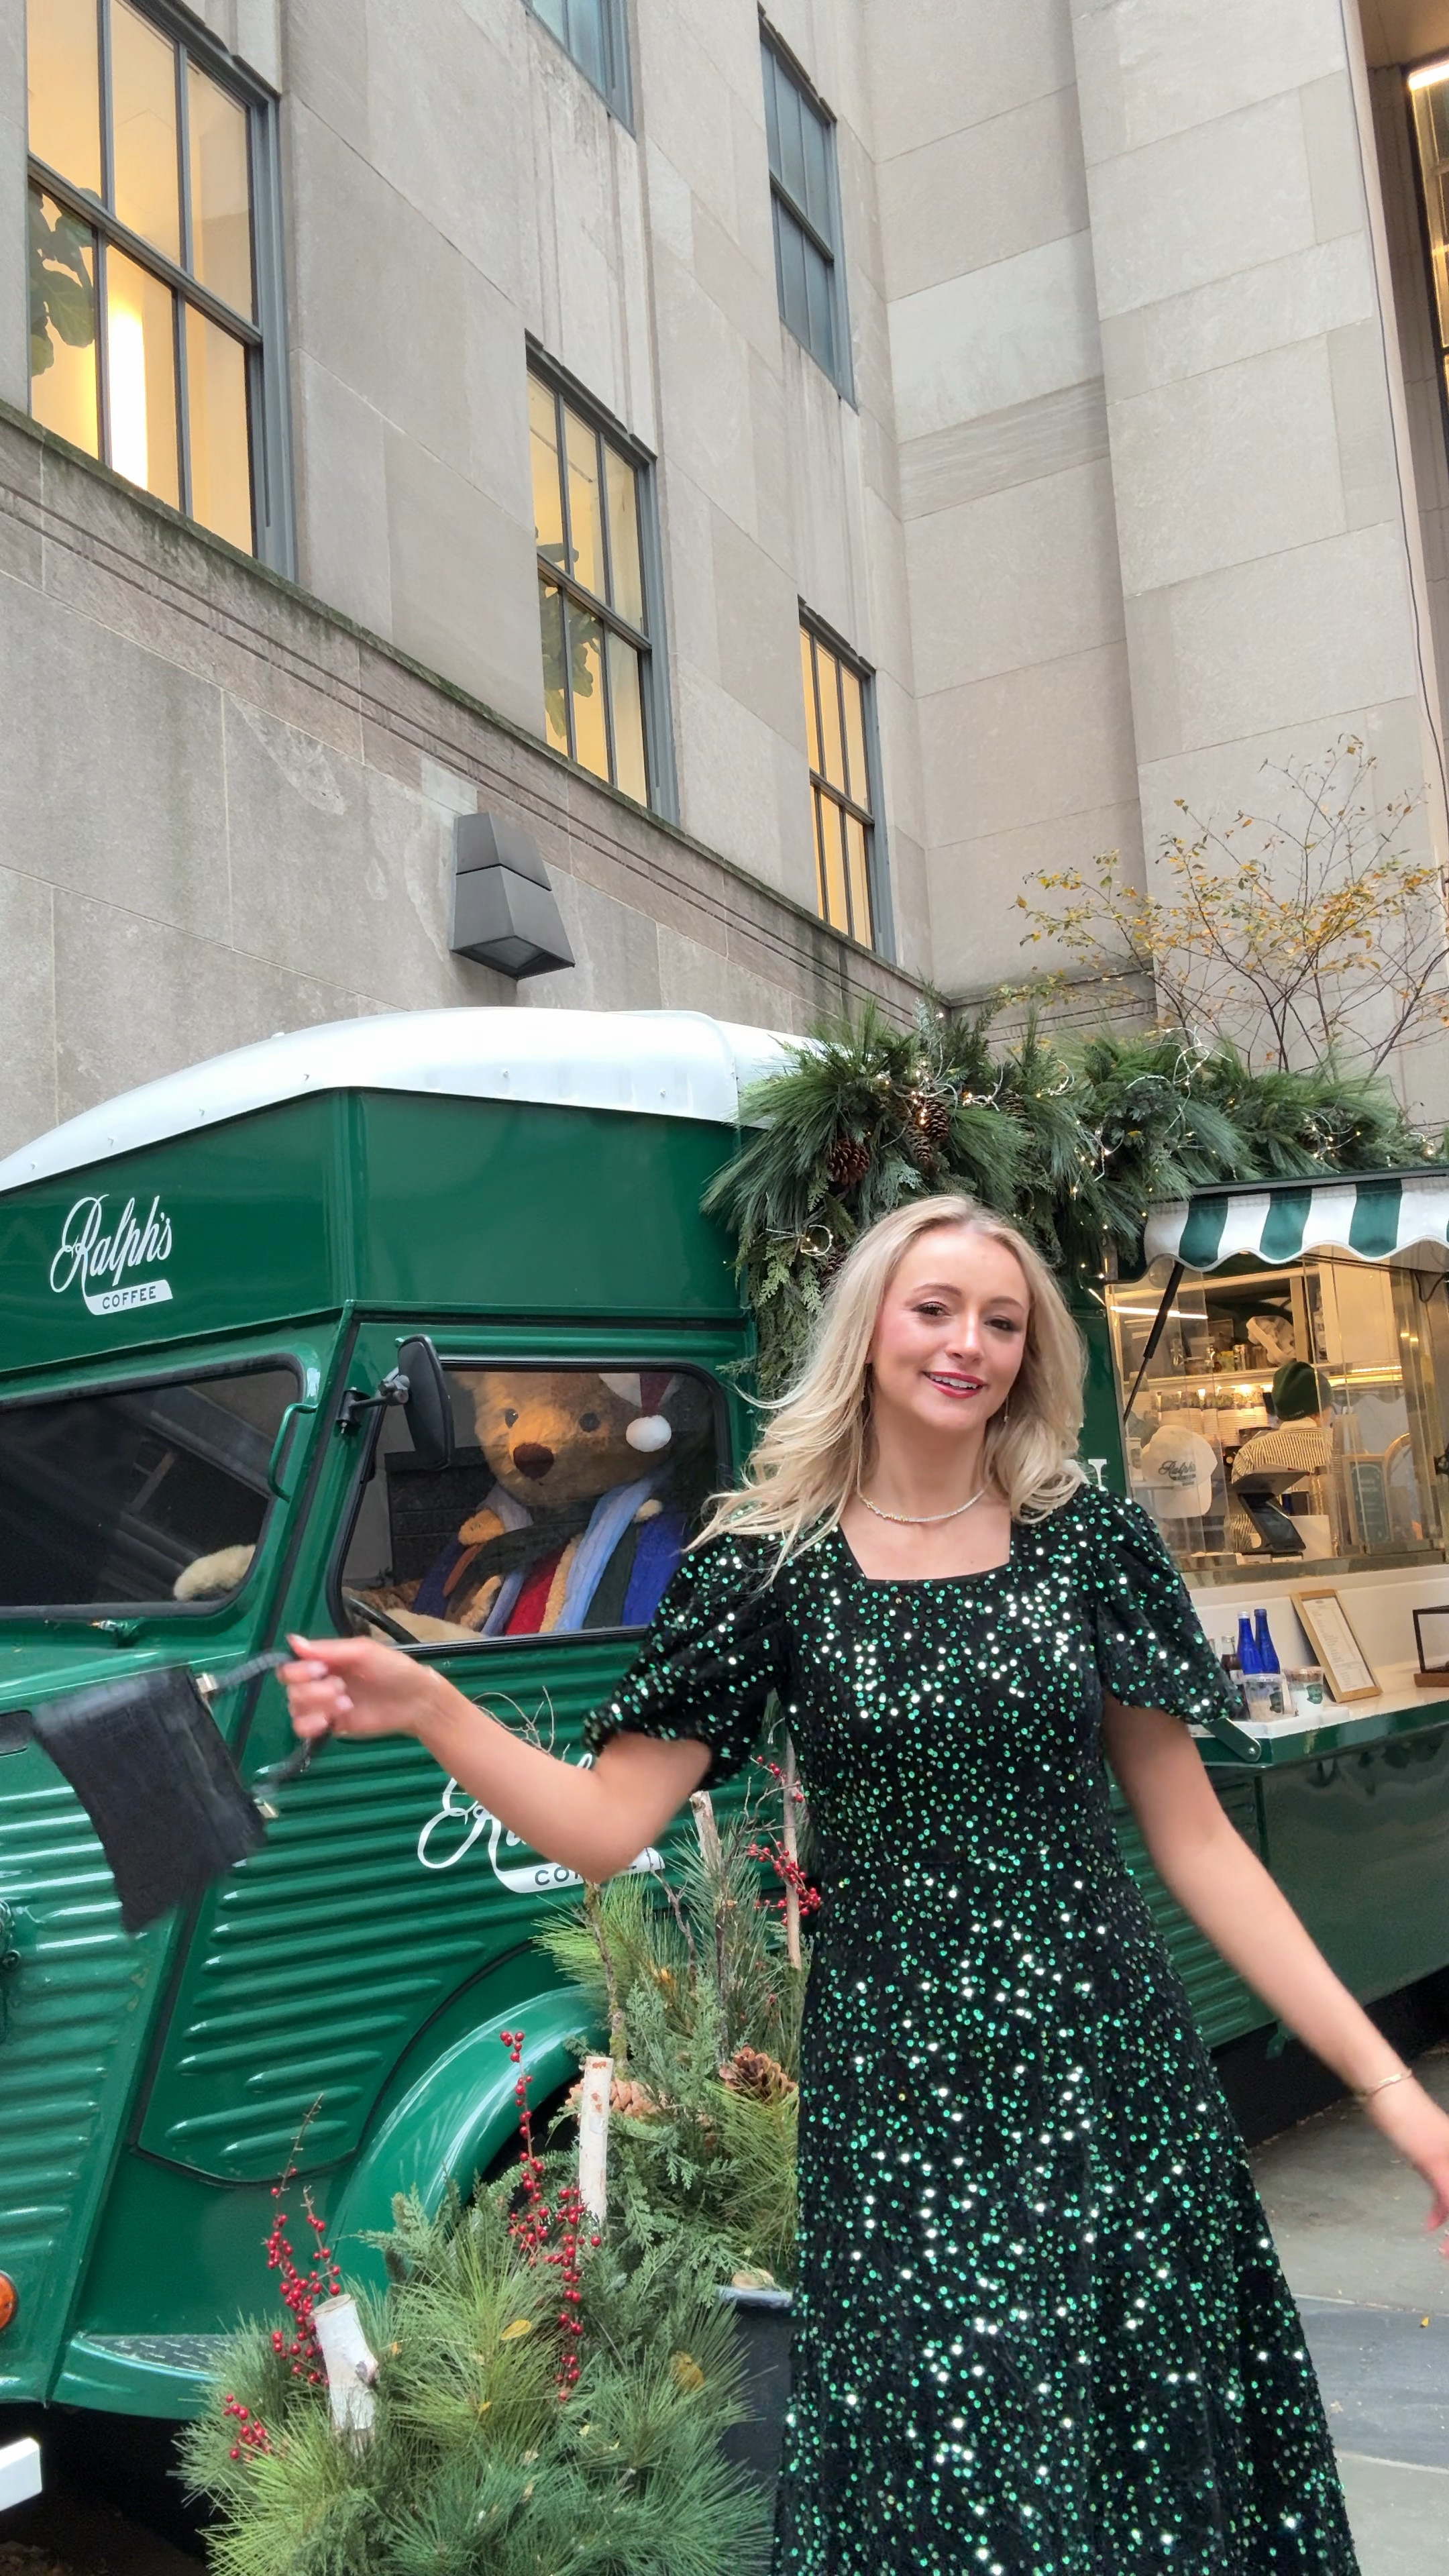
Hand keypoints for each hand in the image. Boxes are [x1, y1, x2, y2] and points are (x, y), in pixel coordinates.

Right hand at [282, 1633, 442, 1744]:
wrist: (415, 1700)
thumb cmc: (393, 1669)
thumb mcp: (363, 1652)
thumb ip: (328, 1649)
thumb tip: (293, 1641)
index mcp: (325, 1661)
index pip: (291, 1666)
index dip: (299, 1670)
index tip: (321, 1670)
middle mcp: (320, 1682)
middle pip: (292, 1688)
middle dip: (314, 1689)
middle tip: (341, 1687)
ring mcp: (324, 1705)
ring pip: (295, 1708)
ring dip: (316, 1705)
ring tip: (345, 1703)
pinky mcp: (331, 1726)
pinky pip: (303, 1729)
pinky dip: (310, 1724)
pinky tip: (329, 1720)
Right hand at [1364, 2072, 1448, 2236]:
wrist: (1393, 2098)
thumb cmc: (1406, 2124)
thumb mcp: (1425, 2162)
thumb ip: (1438, 2191)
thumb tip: (1437, 2223)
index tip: (1448, 2244)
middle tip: (1447, 2251)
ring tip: (1446, 2253)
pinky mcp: (1441, 2166)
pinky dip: (1447, 2223)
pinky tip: (1440, 2238)